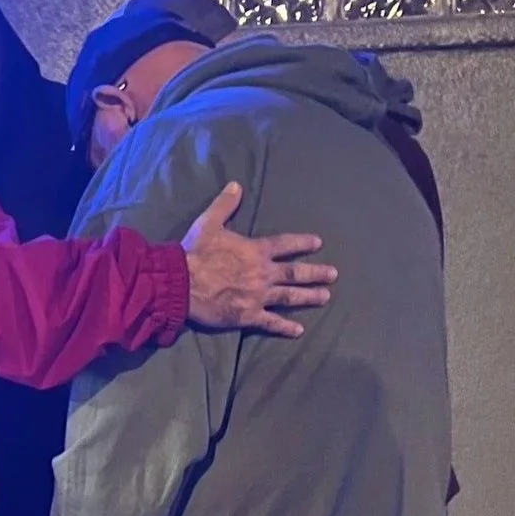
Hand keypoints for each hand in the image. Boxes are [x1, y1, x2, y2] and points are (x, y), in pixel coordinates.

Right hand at [180, 182, 336, 336]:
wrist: (181, 282)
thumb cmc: (195, 253)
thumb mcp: (208, 223)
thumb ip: (225, 204)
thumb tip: (236, 185)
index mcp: (256, 251)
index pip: (285, 245)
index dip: (302, 243)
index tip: (318, 243)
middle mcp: (263, 274)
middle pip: (295, 273)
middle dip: (316, 273)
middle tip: (333, 275)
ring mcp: (258, 296)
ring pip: (289, 297)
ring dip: (309, 296)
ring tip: (325, 297)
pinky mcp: (247, 315)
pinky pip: (270, 322)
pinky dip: (285, 327)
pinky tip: (299, 330)